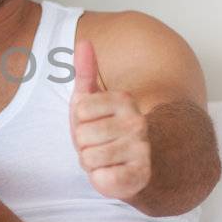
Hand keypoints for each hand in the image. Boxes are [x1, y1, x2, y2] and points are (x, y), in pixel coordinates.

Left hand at [70, 38, 151, 201]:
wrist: (127, 164)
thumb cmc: (103, 130)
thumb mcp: (89, 99)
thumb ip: (86, 70)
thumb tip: (84, 41)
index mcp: (125, 100)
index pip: (80, 109)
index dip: (79, 121)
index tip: (92, 123)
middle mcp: (138, 122)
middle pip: (82, 134)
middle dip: (83, 145)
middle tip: (98, 145)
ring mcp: (142, 149)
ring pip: (89, 158)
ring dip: (91, 163)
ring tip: (105, 159)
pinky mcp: (140, 175)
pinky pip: (102, 179)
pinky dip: (101, 180)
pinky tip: (113, 174)